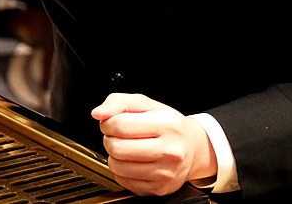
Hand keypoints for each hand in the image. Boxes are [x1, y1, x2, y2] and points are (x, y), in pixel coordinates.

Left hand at [92, 93, 216, 196]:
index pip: (120, 124)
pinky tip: (132, 162)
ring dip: (114, 156)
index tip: (110, 122)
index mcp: (168, 125)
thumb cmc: (167, 125)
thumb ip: (119, 102)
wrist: (193, 149)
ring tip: (126, 148)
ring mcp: (165, 173)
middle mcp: (170, 151)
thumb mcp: (146, 104)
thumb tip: (98, 113)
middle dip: (109, 139)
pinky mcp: (158, 189)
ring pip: (117, 166)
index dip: (107, 123)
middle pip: (117, 147)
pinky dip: (121, 171)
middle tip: (117, 136)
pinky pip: (123, 181)